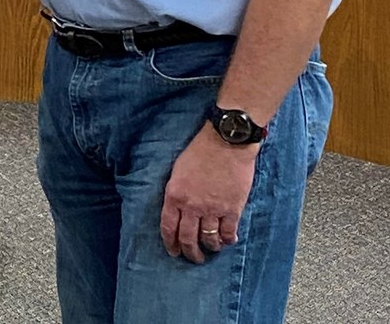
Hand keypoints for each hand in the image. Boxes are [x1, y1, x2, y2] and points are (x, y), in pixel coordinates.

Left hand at [160, 123, 257, 263]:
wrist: (225, 143)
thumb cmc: (200, 150)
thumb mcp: (178, 169)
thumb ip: (177, 191)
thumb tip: (178, 207)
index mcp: (175, 195)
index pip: (168, 227)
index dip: (170, 243)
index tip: (173, 251)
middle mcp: (191, 206)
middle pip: (188, 239)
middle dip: (190, 252)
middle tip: (194, 258)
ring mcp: (212, 209)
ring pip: (209, 239)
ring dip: (210, 247)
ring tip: (211, 249)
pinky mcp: (232, 209)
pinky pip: (228, 233)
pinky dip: (227, 240)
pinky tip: (227, 240)